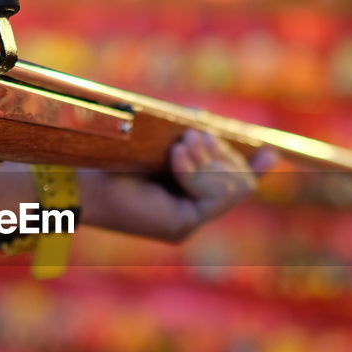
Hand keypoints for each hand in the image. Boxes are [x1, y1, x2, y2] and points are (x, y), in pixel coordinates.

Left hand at [80, 130, 275, 241]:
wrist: (80, 175)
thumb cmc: (113, 154)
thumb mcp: (159, 139)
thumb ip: (188, 136)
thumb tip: (211, 124)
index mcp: (183, 194)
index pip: (233, 184)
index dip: (253, 169)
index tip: (271, 153)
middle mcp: (188, 214)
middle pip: (236, 183)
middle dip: (222, 154)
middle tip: (194, 135)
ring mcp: (186, 223)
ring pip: (228, 189)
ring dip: (210, 160)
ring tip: (183, 143)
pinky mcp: (180, 227)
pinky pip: (212, 196)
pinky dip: (198, 171)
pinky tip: (179, 153)